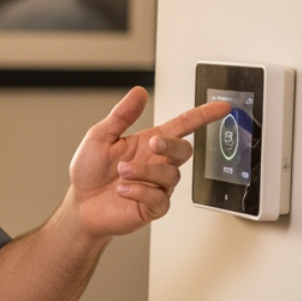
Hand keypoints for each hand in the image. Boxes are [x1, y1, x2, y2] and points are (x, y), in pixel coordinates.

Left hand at [68, 87, 232, 237]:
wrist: (79, 204)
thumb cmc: (89, 171)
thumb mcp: (100, 137)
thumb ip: (121, 116)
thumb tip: (138, 92)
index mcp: (148, 144)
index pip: (183, 126)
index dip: (203, 116)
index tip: (222, 107)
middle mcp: (157, 164)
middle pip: (184, 151)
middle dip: (171, 145)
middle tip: (152, 144)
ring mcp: (157, 187)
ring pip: (170, 176)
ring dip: (144, 172)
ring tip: (121, 172)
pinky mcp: (152, 208)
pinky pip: (159, 200)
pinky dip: (139, 192)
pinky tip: (122, 190)